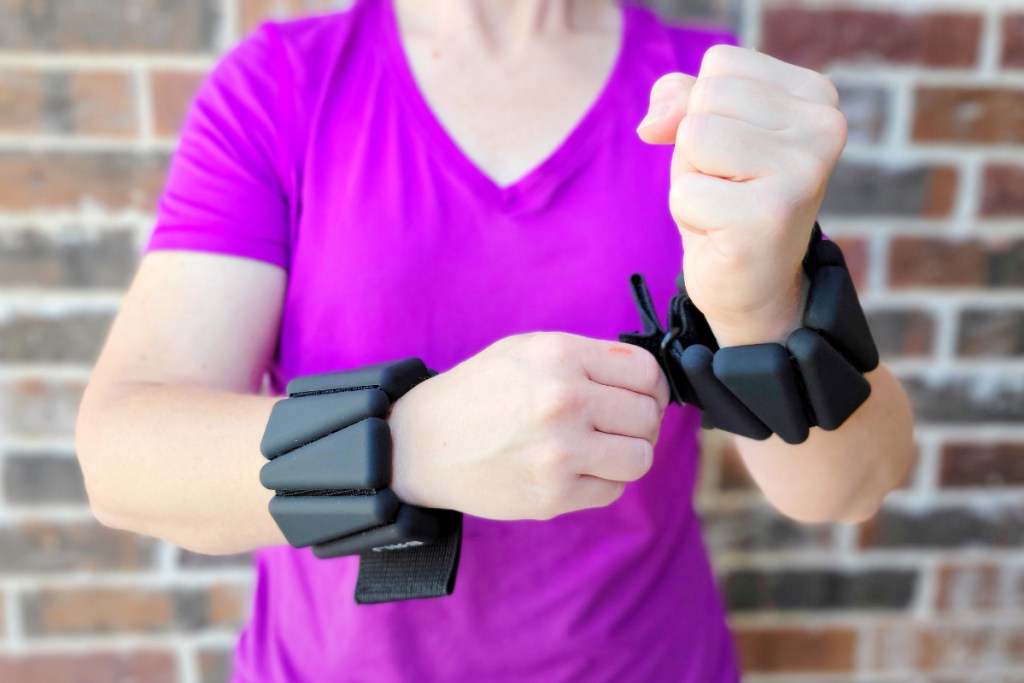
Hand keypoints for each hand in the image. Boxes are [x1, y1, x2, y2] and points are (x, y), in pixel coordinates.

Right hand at [387, 332, 669, 520]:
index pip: (646, 373)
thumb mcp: (528, 350)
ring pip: (640, 458)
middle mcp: (565, 401)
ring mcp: (560, 452)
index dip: (650, 387)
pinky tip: (574, 470)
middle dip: (639, 421)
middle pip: (647, 416)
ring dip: (626, 454)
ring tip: (600, 449)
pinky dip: (601, 482)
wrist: (423, 443)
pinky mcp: (553, 495)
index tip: (639, 396)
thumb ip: (588, 356)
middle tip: (615, 425)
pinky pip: (612, 490)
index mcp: (561, 357)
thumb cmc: (479, 392)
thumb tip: (647, 378)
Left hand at [636, 45, 847, 346]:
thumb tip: (653, 122)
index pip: (721, 64)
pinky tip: (723, 233)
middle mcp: (824, 128)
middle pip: (705, 99)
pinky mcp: (770, 216)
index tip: (735, 154)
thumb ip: (679, 97)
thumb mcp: (705, 132)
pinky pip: (685, 191)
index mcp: (817, 97)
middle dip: (695, 147)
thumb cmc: (729, 198)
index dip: (703, 110)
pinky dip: (688, 215)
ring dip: (690, 178)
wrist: (754, 287)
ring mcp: (803, 172)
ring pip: (693, 137)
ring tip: (724, 205)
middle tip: (728, 186)